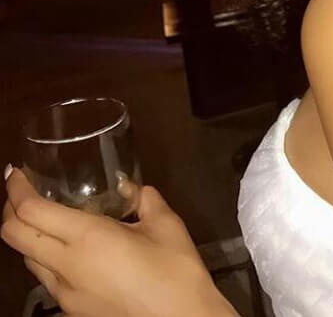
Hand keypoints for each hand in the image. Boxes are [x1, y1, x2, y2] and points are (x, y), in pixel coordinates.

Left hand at [1, 166, 238, 316]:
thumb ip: (143, 198)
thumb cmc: (175, 269)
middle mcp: (66, 266)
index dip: (16, 188)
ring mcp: (65, 294)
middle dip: (10, 209)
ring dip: (27, 235)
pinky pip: (47, 277)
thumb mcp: (165, 223)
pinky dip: (45, 256)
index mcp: (87, 237)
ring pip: (27, 259)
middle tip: (22, 190)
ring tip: (44, 217)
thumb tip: (129, 187)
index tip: (17, 172)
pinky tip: (70, 249)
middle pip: (14, 236)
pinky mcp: (73, 310)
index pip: (30, 211)